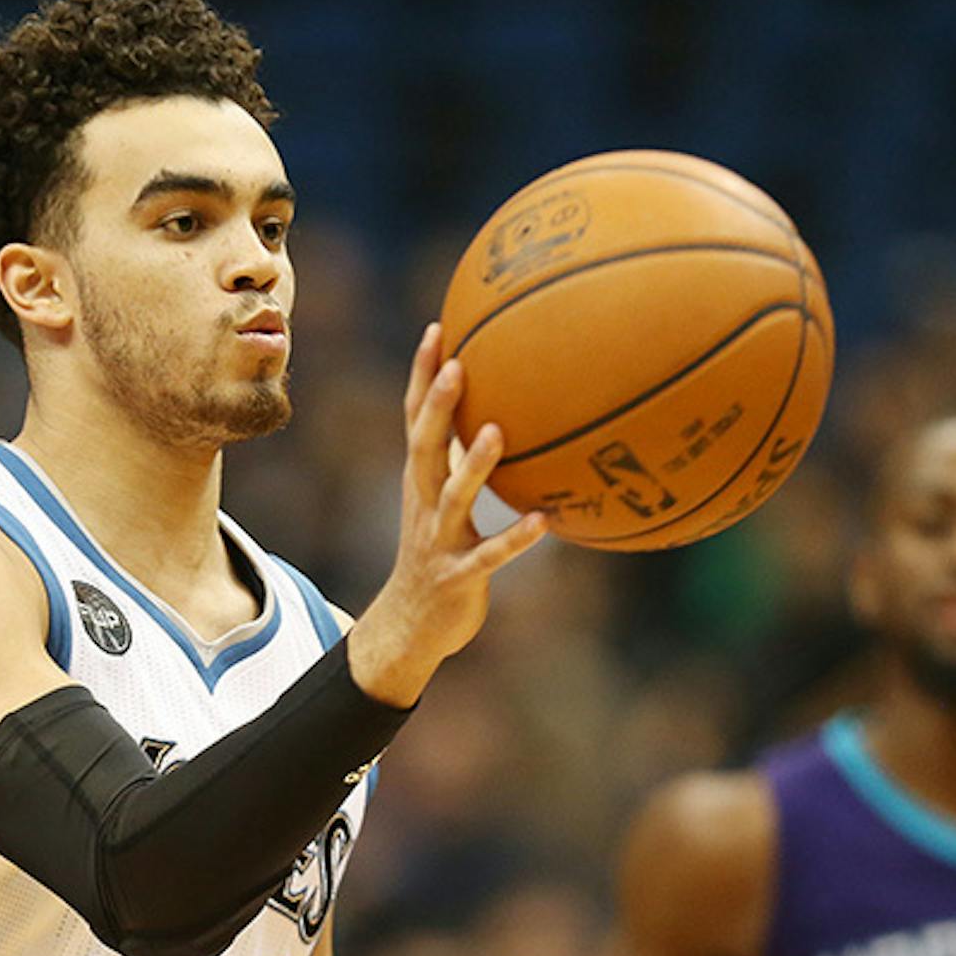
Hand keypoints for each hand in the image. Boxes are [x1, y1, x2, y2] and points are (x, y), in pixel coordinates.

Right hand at [346, 323, 547, 707]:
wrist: (410, 626)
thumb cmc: (438, 554)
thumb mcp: (442, 503)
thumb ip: (461, 461)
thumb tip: (497, 414)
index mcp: (420, 481)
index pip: (414, 419)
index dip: (421, 376)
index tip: (438, 329)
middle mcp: (423, 503)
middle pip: (424, 446)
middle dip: (437, 406)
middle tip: (457, 365)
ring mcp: (438, 540)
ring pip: (454, 497)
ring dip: (474, 465)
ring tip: (496, 432)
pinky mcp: (459, 576)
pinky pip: (489, 556)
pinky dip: (515, 539)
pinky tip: (544, 522)